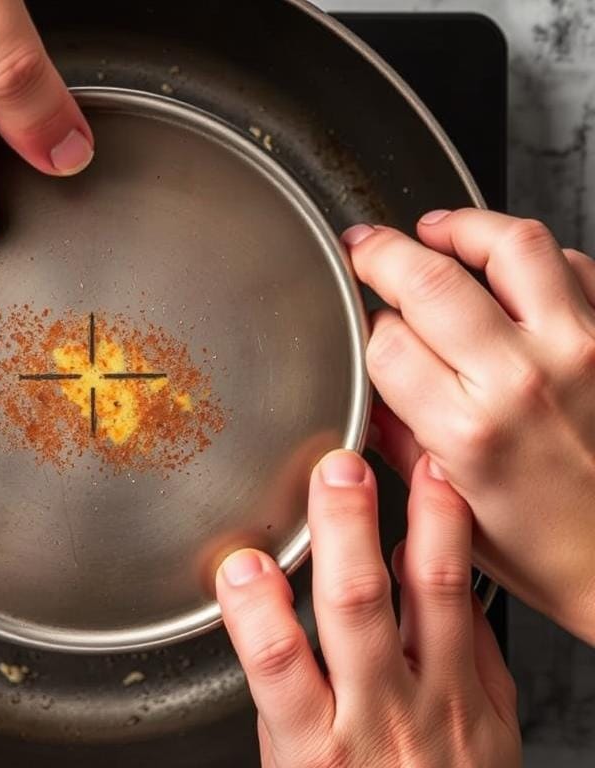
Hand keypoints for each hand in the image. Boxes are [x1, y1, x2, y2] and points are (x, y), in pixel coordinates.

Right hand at [217, 451, 520, 767]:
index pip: (278, 662)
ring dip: (429, 524)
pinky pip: (480, 627)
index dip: (257, 607)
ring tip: (424, 469)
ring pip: (438, 600)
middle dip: (346, 529)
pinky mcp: (496, 708)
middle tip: (339, 471)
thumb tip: (269, 605)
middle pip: (359, 609)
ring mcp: (448, 710)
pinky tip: (450, 524)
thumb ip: (287, 691)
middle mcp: (384, 720)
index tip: (242, 561)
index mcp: (317, 746)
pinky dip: (459, 570)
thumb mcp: (294, 765)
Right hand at [346, 210, 594, 643]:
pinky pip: (573, 264)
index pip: (386, 341)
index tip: (361, 326)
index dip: (363, 324)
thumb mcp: (451, 512)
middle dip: (380, 251)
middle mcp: (523, 379)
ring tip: (436, 232)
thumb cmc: (554, 552)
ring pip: (511, 245)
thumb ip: (401, 442)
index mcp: (469, 430)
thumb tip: (369, 394)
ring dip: (460, 228)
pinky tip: (508, 268)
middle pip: (430, 278)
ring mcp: (581, 349)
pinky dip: (533, 254)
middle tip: (363, 246)